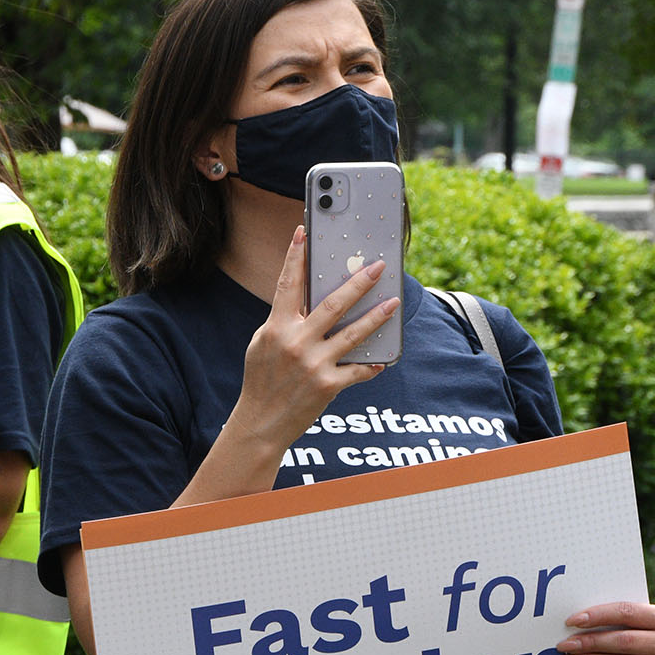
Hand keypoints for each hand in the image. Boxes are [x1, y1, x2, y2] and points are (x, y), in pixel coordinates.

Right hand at [224, 226, 396, 453]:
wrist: (260, 422)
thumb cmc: (262, 379)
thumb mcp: (264, 343)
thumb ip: (285, 321)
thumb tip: (312, 301)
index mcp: (276, 327)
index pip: (287, 284)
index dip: (295, 256)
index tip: (304, 232)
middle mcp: (295, 342)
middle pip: (333, 304)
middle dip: (358, 282)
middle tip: (378, 266)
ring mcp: (313, 364)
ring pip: (353, 333)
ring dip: (377, 316)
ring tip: (394, 301)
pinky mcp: (328, 385)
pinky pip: (357, 370)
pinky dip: (372, 364)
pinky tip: (384, 359)